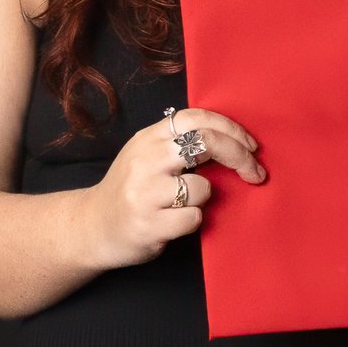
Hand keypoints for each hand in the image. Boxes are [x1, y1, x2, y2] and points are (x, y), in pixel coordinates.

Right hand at [84, 106, 263, 268]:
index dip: (230, 128)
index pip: (196, 118)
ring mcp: (144, 192)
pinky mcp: (148, 224)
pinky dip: (193, 222)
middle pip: (206, 142)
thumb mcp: (148, 156)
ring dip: (205, 198)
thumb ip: (179, 144)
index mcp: (148, 138)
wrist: (91, 228)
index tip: (251, 146)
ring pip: (203, 187)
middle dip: (240, 157)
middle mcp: (145, 160)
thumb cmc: (131, 192)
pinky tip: (173, 223)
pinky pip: (193, 218)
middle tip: (255, 173)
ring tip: (184, 205)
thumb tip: (232, 139)